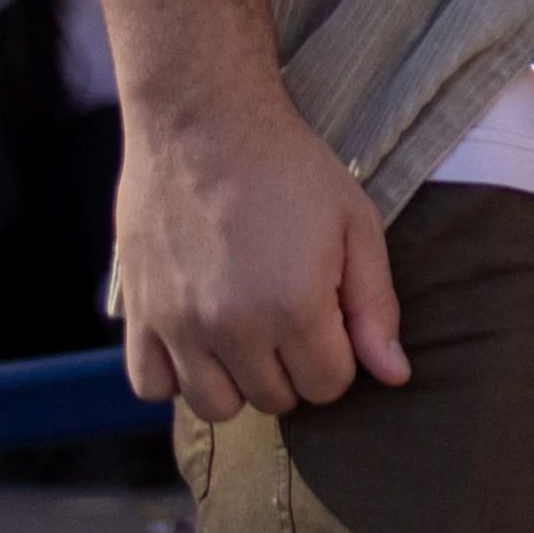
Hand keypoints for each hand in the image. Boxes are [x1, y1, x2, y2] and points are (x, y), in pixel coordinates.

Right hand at [110, 86, 408, 422]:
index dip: (339, 356)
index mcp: (295, 307)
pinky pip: (151, 386)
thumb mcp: (357, 226)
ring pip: (215, 406)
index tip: (332, 317)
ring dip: (239, 381)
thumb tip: (395, 374)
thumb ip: (376, 306)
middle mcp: (233, 328)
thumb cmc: (293, 171)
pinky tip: (200, 341)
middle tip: (293, 315)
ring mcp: (178, 325)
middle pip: (275, 399)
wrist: (206, 126)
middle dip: (295, 367)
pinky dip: (176, 376)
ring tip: (250, 334)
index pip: (328, 386)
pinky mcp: (137, 314)